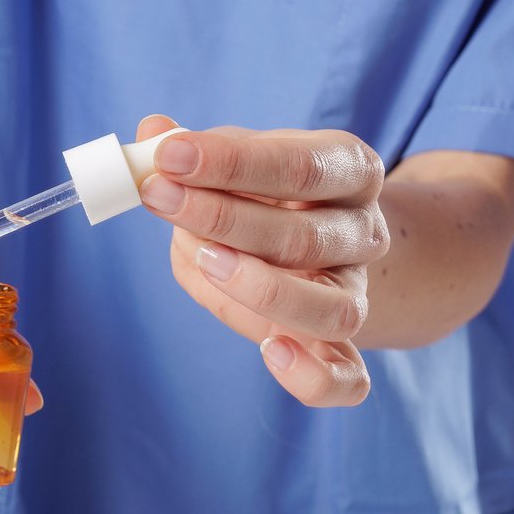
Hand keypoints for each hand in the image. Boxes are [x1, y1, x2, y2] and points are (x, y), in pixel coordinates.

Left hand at [135, 115, 384, 407]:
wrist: (316, 246)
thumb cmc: (263, 196)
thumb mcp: (234, 163)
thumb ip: (194, 152)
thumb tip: (150, 132)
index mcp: (348, 171)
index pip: (300, 165)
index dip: (233, 161)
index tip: (170, 154)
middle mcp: (363, 233)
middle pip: (305, 236)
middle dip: (222, 217)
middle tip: (158, 196)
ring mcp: (354, 294)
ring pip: (332, 310)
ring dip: (262, 289)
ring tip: (205, 261)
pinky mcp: (339, 349)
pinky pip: (347, 381)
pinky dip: (311, 377)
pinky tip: (270, 353)